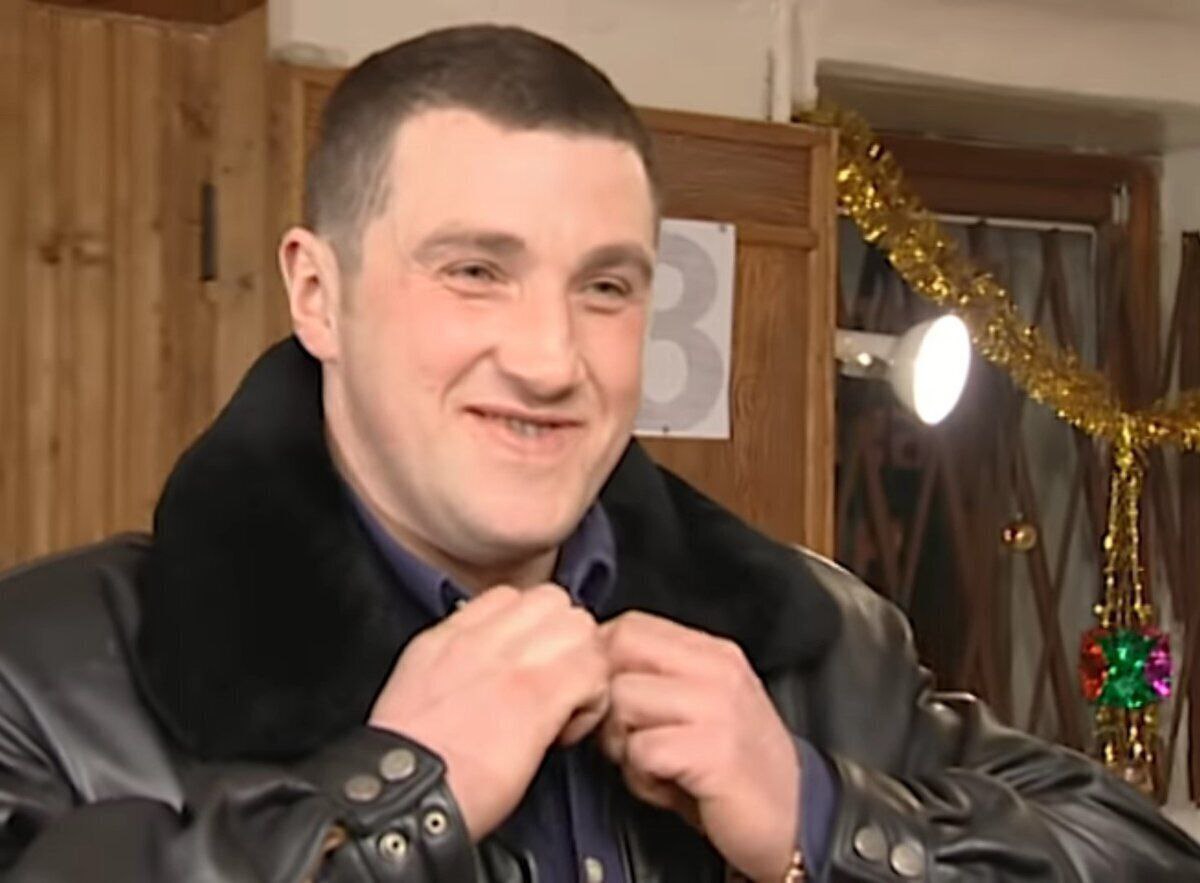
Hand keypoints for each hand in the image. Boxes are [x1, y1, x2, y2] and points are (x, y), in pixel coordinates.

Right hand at [369, 584, 608, 840]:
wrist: (402, 795)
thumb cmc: (409, 760)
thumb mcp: (415, 685)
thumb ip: (452, 660)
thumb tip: (479, 663)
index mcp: (449, 637)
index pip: (511, 596)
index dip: (532, 627)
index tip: (530, 662)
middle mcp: (483, 640)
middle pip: (553, 600)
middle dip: (566, 639)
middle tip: (558, 681)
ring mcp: (514, 663)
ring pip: (581, 628)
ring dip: (584, 666)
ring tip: (566, 705)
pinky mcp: (540, 696)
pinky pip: (593, 674)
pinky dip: (591, 702)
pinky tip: (566, 730)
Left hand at [598, 612, 799, 881]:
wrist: (797, 818)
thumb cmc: (741, 768)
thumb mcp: (706, 703)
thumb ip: (661, 677)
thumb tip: (595, 669)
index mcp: (713, 654)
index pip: (631, 626)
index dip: (602, 662)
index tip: (605, 696)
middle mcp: (716, 671)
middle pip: (619, 653)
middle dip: (607, 699)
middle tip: (626, 734)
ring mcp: (717, 709)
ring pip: (623, 701)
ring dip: (624, 743)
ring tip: (655, 764)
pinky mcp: (712, 752)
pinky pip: (640, 751)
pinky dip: (642, 777)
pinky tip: (668, 784)